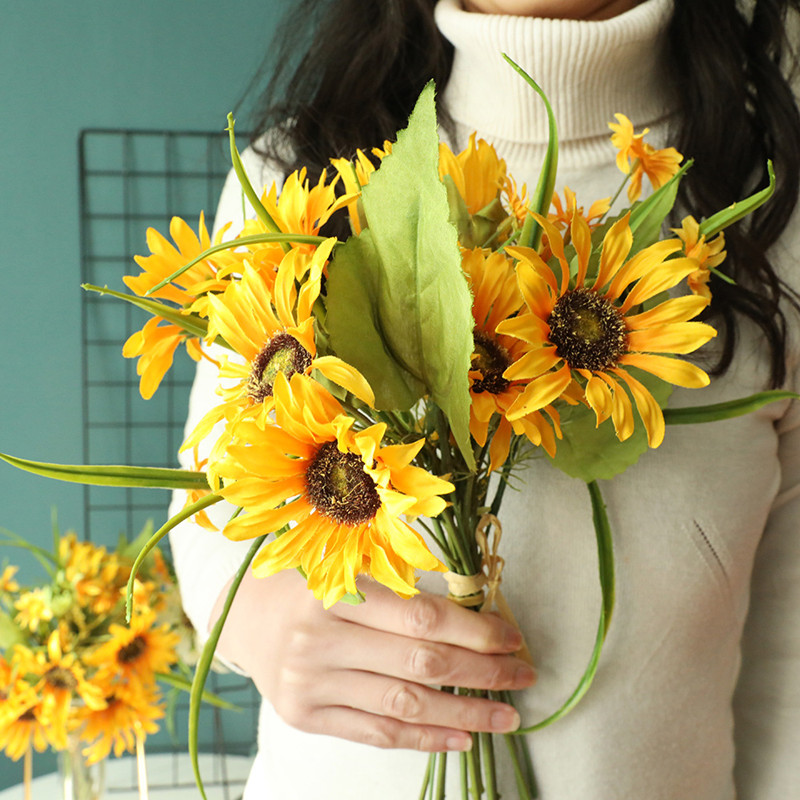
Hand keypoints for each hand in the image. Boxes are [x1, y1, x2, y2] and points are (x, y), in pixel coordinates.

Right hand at [212, 568, 535, 751]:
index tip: (512, 638)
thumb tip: (477, 613)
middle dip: (481, 673)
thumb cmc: (306, 579)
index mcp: (332, 590)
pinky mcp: (305, 716)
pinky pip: (376, 732)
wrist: (242, 614)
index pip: (420, 618)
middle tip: (522, 676)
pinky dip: (423, 738)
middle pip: (419, 664)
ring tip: (506, 715)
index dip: (474, 631)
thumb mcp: (348, 564)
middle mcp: (317, 640)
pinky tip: (461, 736)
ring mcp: (309, 683)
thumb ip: (403, 586)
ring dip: (464, 714)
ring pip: (404, 705)